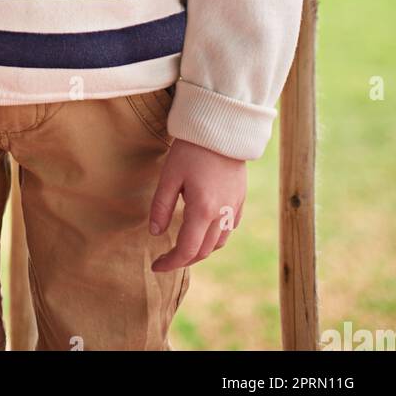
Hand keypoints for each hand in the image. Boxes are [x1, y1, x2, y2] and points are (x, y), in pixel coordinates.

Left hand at [148, 138, 245, 269]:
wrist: (223, 128)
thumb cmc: (191, 149)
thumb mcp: (169, 176)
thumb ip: (161, 207)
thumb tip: (155, 233)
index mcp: (203, 210)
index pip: (187, 250)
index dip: (170, 263)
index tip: (155, 266)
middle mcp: (222, 214)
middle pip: (203, 251)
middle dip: (184, 258)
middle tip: (165, 258)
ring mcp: (234, 208)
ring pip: (218, 243)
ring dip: (200, 249)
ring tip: (183, 245)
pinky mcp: (240, 199)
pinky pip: (229, 228)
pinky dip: (215, 236)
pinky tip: (204, 228)